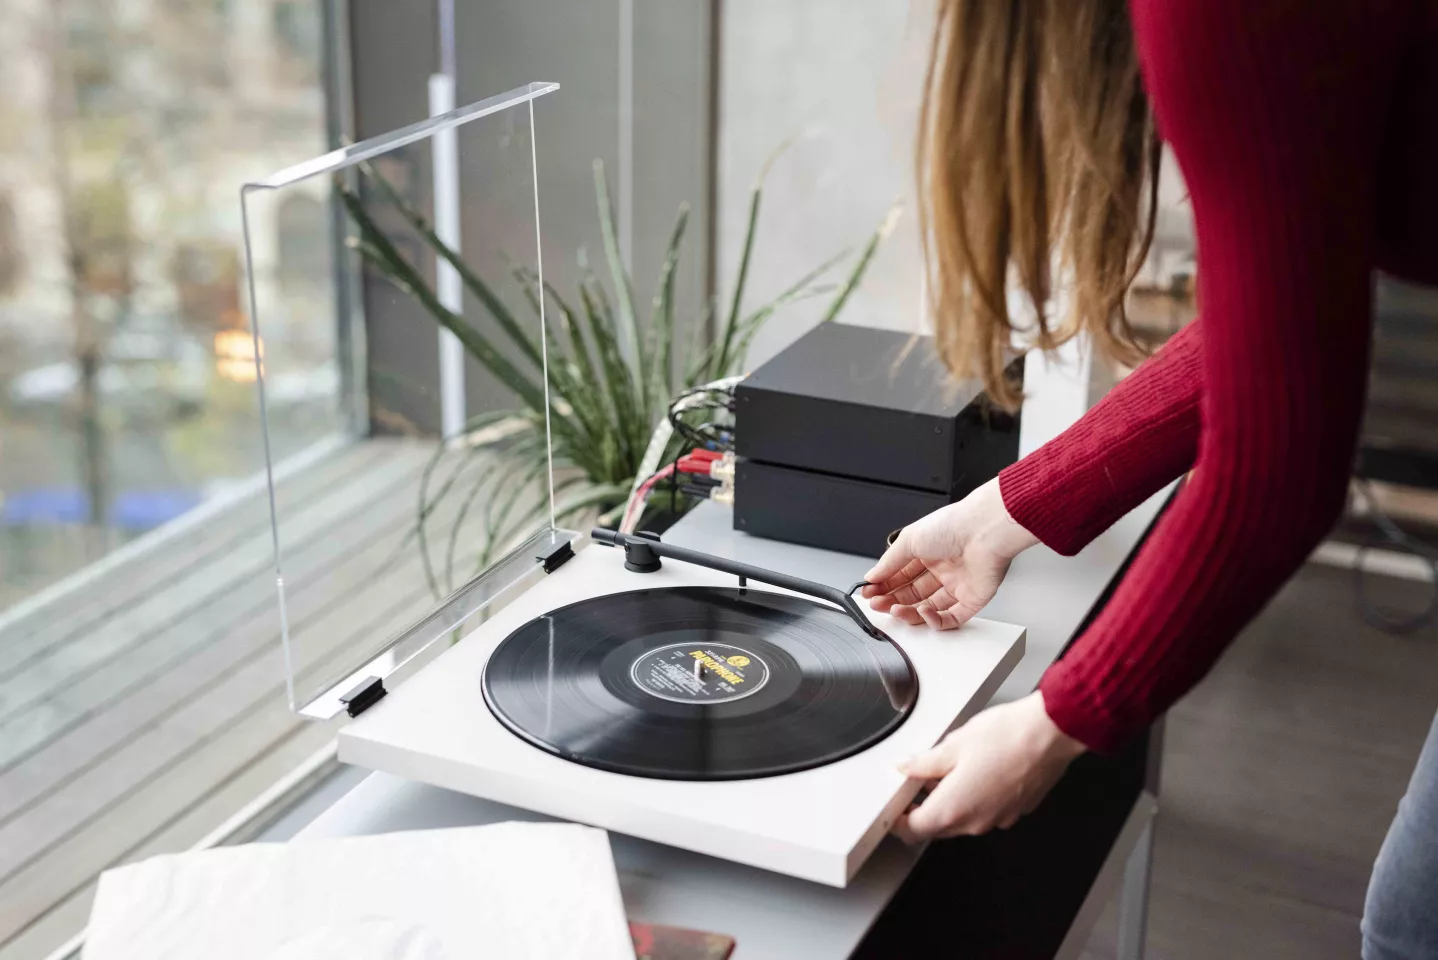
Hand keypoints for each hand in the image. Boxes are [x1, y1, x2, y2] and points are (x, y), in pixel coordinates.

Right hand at [861, 477, 1037, 628]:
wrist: (985, 531)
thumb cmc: (953, 526)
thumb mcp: (909, 540)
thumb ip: (889, 562)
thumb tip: (872, 576)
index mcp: (928, 552)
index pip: (901, 574)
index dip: (884, 585)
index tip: (869, 593)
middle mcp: (943, 569)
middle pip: (912, 593)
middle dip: (892, 600)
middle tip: (876, 605)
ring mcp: (957, 586)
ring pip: (928, 608)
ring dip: (909, 612)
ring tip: (894, 610)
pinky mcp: (972, 600)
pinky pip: (951, 618)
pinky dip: (934, 620)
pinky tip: (922, 612)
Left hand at [893, 692, 1084, 840]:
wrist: (1051, 734)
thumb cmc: (1008, 737)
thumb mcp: (953, 744)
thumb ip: (924, 763)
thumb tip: (908, 768)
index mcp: (953, 809)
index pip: (911, 829)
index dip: (897, 818)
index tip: (892, 807)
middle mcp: (976, 822)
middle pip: (937, 827)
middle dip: (922, 809)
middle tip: (916, 783)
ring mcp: (998, 820)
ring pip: (963, 820)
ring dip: (950, 803)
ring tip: (949, 770)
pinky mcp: (1015, 811)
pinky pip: (986, 812)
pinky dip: (975, 799)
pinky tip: (977, 772)